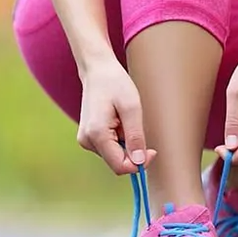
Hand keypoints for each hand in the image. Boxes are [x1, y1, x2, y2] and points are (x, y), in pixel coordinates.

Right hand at [78, 59, 156, 174]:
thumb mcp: (131, 108)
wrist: (97, 70)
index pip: (120, 166)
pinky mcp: (88, 137)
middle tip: (138, 128)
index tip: (152, 150)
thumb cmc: (115, 83)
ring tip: (124, 120)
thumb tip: (139, 162)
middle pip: (117, 163)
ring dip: (126, 143)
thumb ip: (135, 137)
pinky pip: (109, 148)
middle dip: (132, 152)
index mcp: (96, 134)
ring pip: (114, 156)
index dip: (139, 163)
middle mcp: (87, 141)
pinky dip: (119, 139)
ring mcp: (85, 140)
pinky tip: (117, 121)